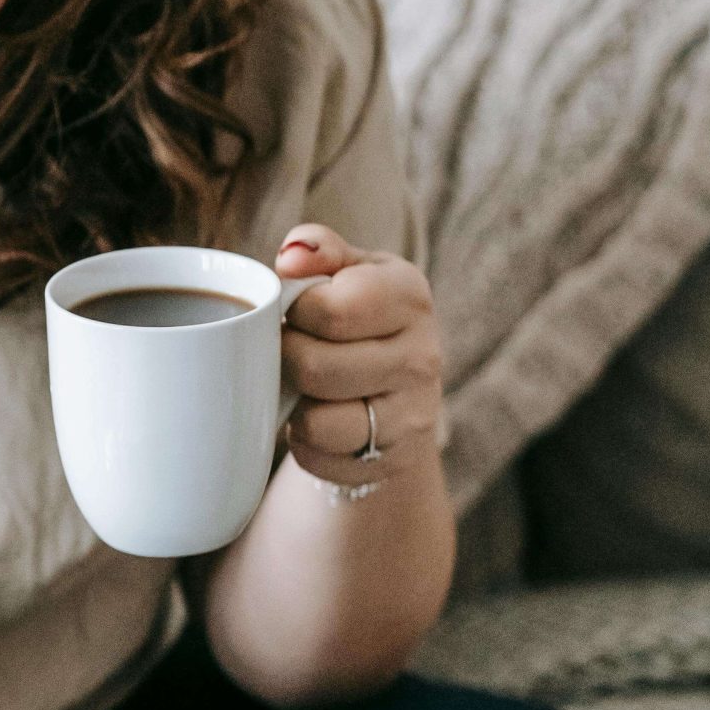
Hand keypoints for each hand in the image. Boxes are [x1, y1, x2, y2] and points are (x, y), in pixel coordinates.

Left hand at [275, 224, 443, 486]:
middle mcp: (423, 356)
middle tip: (291, 350)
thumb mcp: (344, 272)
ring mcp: (413, 414)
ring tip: (304, 385)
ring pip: (317, 421)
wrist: (396, 395)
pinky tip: (318, 417)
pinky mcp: (392, 460)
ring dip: (295, 403)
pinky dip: (304, 441)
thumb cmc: (356, 320)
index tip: (297, 311)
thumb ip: (316, 249)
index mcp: (409, 295)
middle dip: (286, 359)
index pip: (331, 310)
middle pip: (314, 367)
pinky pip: (319, 456)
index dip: (295, 312)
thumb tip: (292, 256)